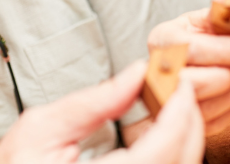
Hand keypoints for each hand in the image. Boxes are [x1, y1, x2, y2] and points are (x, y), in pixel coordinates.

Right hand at [0, 60, 204, 163]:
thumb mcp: (41, 129)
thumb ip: (94, 102)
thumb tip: (136, 74)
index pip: (165, 147)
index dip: (181, 111)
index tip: (181, 82)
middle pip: (181, 161)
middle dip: (187, 122)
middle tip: (177, 90)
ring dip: (182, 140)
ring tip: (167, 109)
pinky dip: (170, 156)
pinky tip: (159, 136)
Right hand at [147, 9, 229, 142]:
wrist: (199, 65)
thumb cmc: (205, 39)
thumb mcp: (208, 20)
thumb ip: (220, 11)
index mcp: (162, 39)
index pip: (189, 48)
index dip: (224, 50)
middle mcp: (155, 71)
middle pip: (193, 82)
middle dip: (228, 75)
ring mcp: (164, 99)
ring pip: (203, 107)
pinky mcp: (178, 120)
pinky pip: (209, 124)